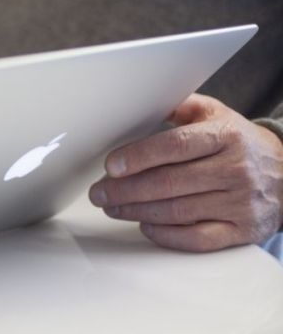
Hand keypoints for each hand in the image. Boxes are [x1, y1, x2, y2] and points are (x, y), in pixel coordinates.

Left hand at [89, 93, 282, 251]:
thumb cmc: (240, 142)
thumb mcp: (215, 114)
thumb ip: (178, 106)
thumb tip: (138, 102)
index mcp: (225, 136)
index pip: (175, 146)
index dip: (138, 157)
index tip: (111, 166)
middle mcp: (235, 169)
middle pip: (169, 182)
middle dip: (125, 189)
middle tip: (99, 192)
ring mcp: (240, 202)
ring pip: (178, 211)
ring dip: (136, 211)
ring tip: (112, 206)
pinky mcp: (243, 230)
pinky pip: (198, 239)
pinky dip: (166, 235)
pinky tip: (144, 225)